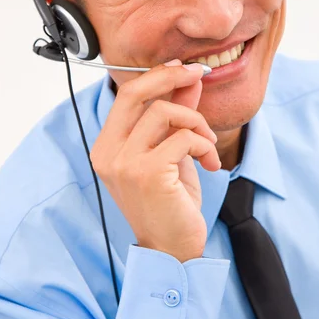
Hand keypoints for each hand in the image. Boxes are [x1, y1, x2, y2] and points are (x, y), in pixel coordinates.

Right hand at [90, 60, 220, 262]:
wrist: (172, 249)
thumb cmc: (171, 203)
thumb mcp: (173, 153)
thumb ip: (176, 116)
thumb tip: (188, 79)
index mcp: (108, 146)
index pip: (126, 95)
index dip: (156, 76)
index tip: (182, 69)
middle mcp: (108, 152)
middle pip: (134, 92)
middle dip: (169, 76)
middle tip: (196, 73)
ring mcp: (124, 163)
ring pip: (164, 112)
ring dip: (197, 123)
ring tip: (208, 145)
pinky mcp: (146, 173)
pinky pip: (183, 138)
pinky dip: (203, 145)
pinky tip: (210, 166)